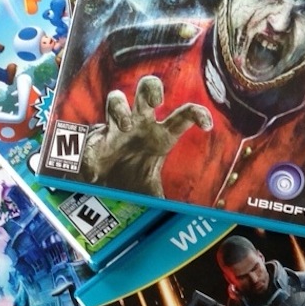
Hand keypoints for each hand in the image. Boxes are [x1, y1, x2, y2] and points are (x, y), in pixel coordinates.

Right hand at [82, 75, 212, 194]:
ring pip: (117, 97)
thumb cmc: (131, 179)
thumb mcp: (152, 192)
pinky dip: (104, 128)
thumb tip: (183, 217)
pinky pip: (96, 126)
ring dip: (120, 107)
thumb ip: (165, 201)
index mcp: (160, 135)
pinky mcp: (96, 135)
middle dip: (151, 88)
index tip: (208, 125)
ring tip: (127, 125)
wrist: (104, 187)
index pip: (183, 115)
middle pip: (148, 88)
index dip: (197, 114)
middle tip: (156, 101)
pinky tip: (110, 145)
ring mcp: (117, 125)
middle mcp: (140, 123)